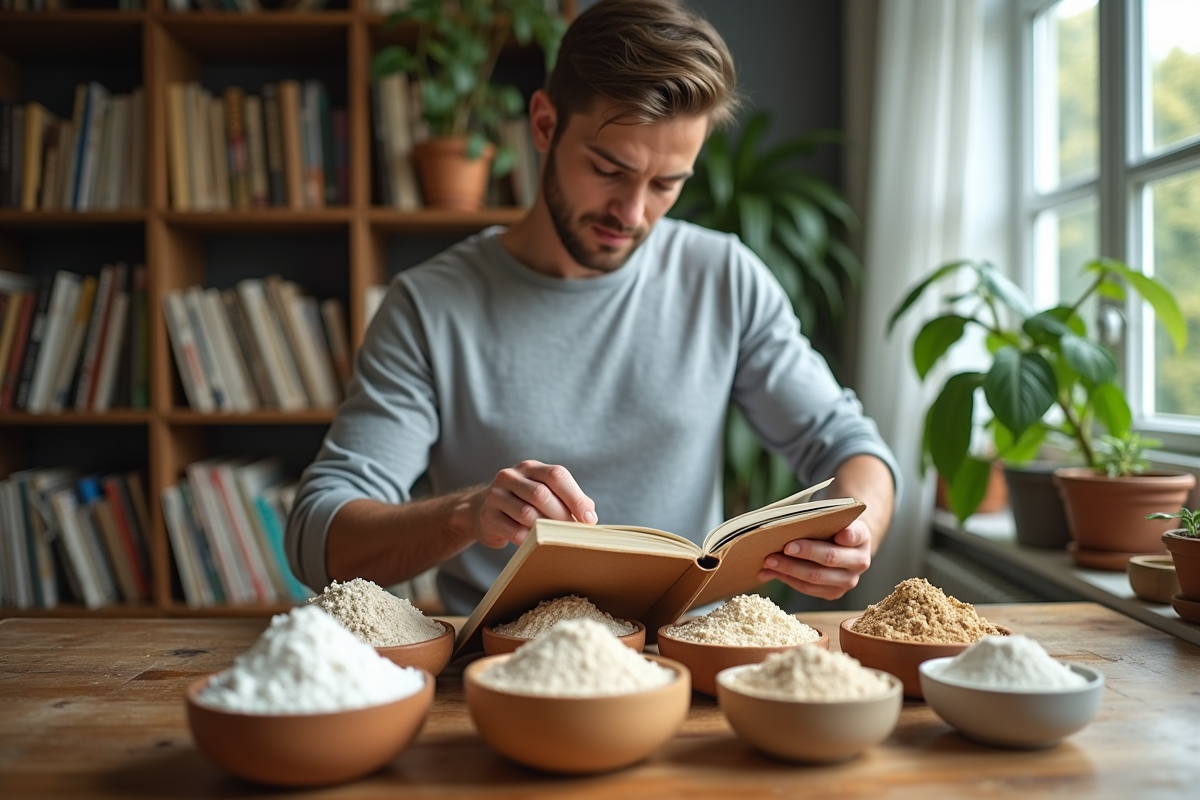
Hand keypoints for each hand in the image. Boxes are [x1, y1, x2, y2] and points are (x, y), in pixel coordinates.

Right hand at [467, 460, 596, 548]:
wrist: (480, 510)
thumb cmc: (523, 503)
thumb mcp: (544, 492)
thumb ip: (568, 500)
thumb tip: (590, 516)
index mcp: (530, 468)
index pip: (556, 475)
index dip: (575, 497)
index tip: (589, 519)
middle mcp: (510, 476)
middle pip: (542, 494)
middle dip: (562, 516)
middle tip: (573, 532)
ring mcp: (495, 495)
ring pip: (527, 514)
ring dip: (546, 529)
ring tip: (556, 538)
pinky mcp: (487, 516)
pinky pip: (514, 531)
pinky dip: (529, 539)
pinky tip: (535, 543)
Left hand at [756, 520, 871, 599]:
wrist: (841, 548)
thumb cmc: (830, 528)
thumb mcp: (832, 518)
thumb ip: (820, 519)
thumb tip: (790, 525)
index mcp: (862, 537)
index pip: (856, 535)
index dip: (848, 535)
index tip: (839, 534)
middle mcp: (860, 561)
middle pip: (830, 558)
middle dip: (805, 552)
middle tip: (785, 547)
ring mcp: (849, 581)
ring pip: (816, 577)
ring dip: (789, 569)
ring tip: (769, 561)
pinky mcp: (834, 593)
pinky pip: (808, 588)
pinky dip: (787, 579)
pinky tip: (771, 572)